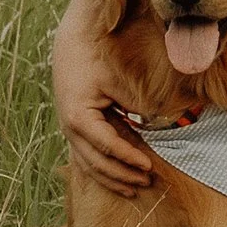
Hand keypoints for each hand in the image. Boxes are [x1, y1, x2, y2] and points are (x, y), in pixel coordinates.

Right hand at [53, 0, 152, 195]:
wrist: (76, 39)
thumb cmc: (101, 57)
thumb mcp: (122, 82)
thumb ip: (138, 106)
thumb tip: (158, 128)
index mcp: (78, 115)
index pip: (106, 146)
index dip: (128, 159)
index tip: (149, 168)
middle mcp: (68, 126)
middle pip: (95, 161)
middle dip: (121, 174)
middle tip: (147, 182)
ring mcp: (68, 128)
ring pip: (88, 163)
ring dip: (111, 177)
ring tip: (135, 187)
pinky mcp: (73, 126)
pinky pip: (86, 155)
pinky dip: (102, 168)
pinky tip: (118, 178)